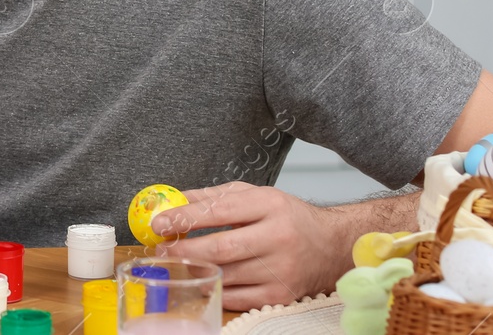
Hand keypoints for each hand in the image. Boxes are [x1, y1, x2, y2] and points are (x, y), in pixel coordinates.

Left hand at [151, 182, 354, 311]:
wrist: (331, 246)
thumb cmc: (287, 218)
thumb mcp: (255, 195)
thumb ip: (214, 197)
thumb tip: (176, 200)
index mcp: (270, 205)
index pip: (220, 211)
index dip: (186, 217)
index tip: (160, 222)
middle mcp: (278, 238)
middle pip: (221, 248)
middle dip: (185, 249)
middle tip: (162, 247)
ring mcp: (281, 270)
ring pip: (227, 274)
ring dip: (196, 270)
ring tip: (176, 262)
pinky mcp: (282, 295)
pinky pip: (238, 297)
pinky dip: (215, 288)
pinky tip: (202, 279)